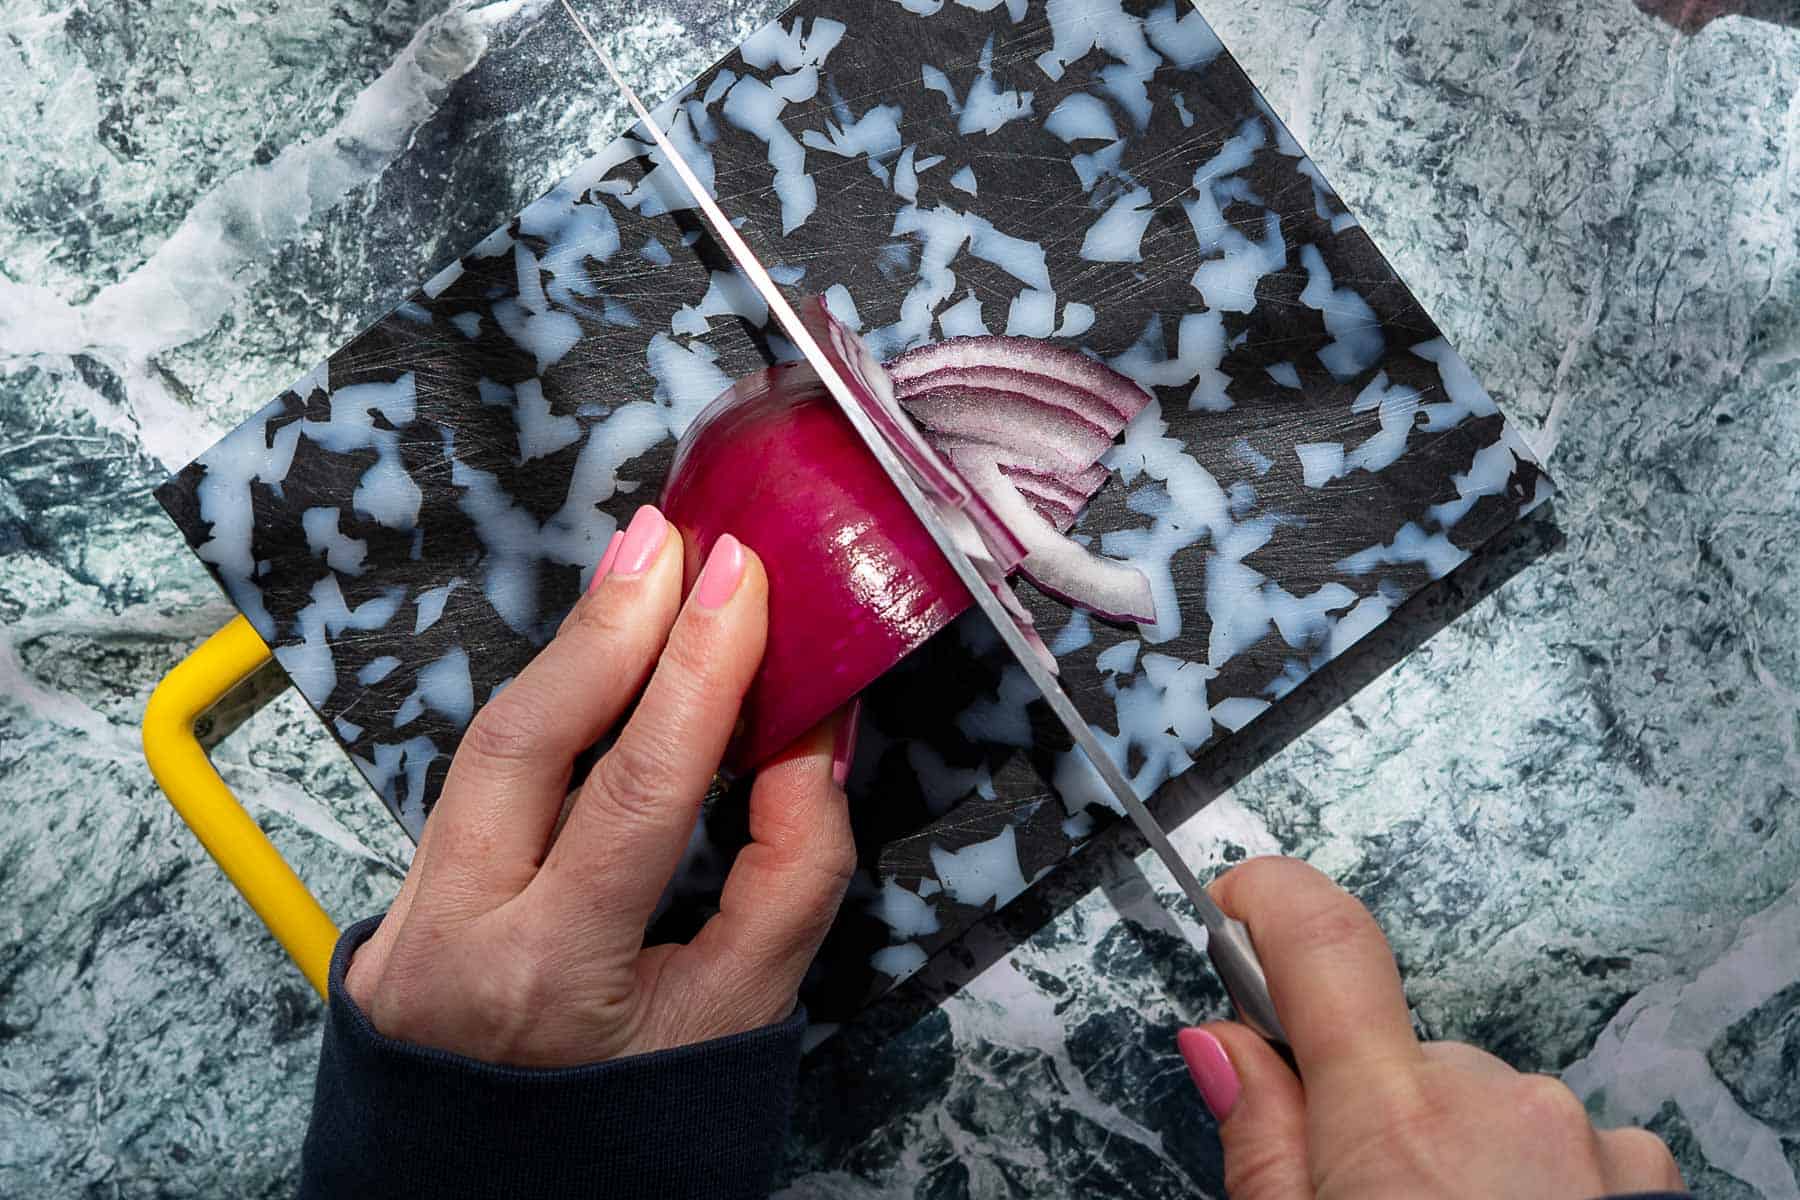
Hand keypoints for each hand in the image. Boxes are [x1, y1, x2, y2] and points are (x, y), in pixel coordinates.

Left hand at [343, 505, 856, 1066]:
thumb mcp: (742, 1017)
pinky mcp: (395, 910)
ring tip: (638, 576)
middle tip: (671, 541)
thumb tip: (809, 739)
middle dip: (605, 627)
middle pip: (522, 743)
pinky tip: (592, 662)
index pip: (636, 789)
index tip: (742, 580)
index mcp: (551, 979)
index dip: (698, 672)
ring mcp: (407, 924)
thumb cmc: (642, 1123)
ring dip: (568, 653)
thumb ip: (789, 876)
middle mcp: (454, 942)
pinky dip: (543, 713)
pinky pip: (474, 785)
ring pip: (482, 749)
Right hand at [1182, 858, 1683, 1198]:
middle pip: (1399, 1053)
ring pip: (1479, 1104)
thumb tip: (1224, 1045)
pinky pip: (1559, 1145)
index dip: (1270, 898)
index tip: (1239, 900)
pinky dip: (1527, 1184)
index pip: (1325, 942)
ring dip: (1451, 1156)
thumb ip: (1262, 1140)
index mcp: (1393, 1123)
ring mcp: (1583, 1140)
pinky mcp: (1642, 1180)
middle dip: (1364, 1109)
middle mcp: (1499, 1104)